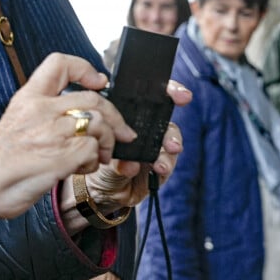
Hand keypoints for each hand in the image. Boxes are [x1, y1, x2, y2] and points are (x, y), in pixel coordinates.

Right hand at [0, 53, 137, 238]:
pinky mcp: (60, 156)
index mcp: (28, 97)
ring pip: (98, 125)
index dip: (85, 68)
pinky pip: (93, 150)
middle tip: (122, 132)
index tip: (98, 82)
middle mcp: (41, 109)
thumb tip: (84, 112)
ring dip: (106, 143)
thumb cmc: (0, 158)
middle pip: (93, 99)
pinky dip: (94, 161)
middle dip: (114, 117)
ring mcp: (51, 132)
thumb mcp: (18, 119)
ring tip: (99, 155)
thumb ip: (47, 110)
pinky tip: (81, 168)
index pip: (59, 63)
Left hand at [81, 80, 188, 212]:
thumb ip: (111, 131)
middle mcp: (145, 125)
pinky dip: (166, 162)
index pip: (150, 93)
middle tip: (183, 102)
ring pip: (171, 134)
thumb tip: (126, 131)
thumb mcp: (98, 137)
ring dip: (172, 139)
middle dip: (178, 103)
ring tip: (171, 147)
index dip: (168, 88)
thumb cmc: (95, 156)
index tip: (178, 92)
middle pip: (166, 109)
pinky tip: (159, 167)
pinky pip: (169, 160)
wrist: (97, 190)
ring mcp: (154, 144)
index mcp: (129, 111)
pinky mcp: (160, 165)